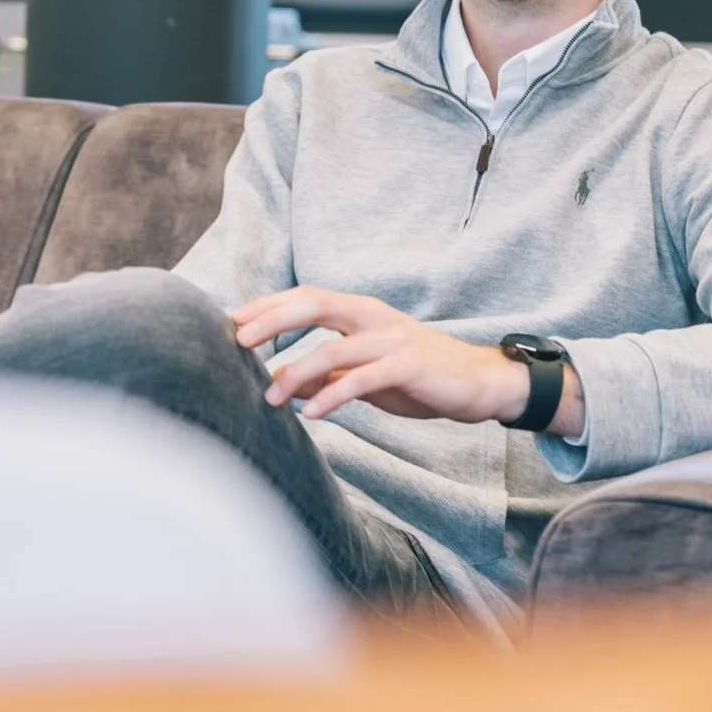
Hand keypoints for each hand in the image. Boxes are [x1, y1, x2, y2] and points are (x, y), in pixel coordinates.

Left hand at [231, 286, 535, 423]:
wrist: (478, 384)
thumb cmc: (417, 377)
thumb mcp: (363, 376)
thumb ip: (322, 377)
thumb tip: (274, 384)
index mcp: (359, 312)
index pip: (305, 297)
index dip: (268, 306)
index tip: (233, 320)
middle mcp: (372, 317)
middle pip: (313, 304)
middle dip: (272, 319)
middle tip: (238, 339)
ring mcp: (392, 339)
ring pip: (334, 347)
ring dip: (296, 371)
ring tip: (268, 397)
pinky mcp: (409, 365)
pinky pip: (362, 378)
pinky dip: (333, 395)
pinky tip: (311, 414)